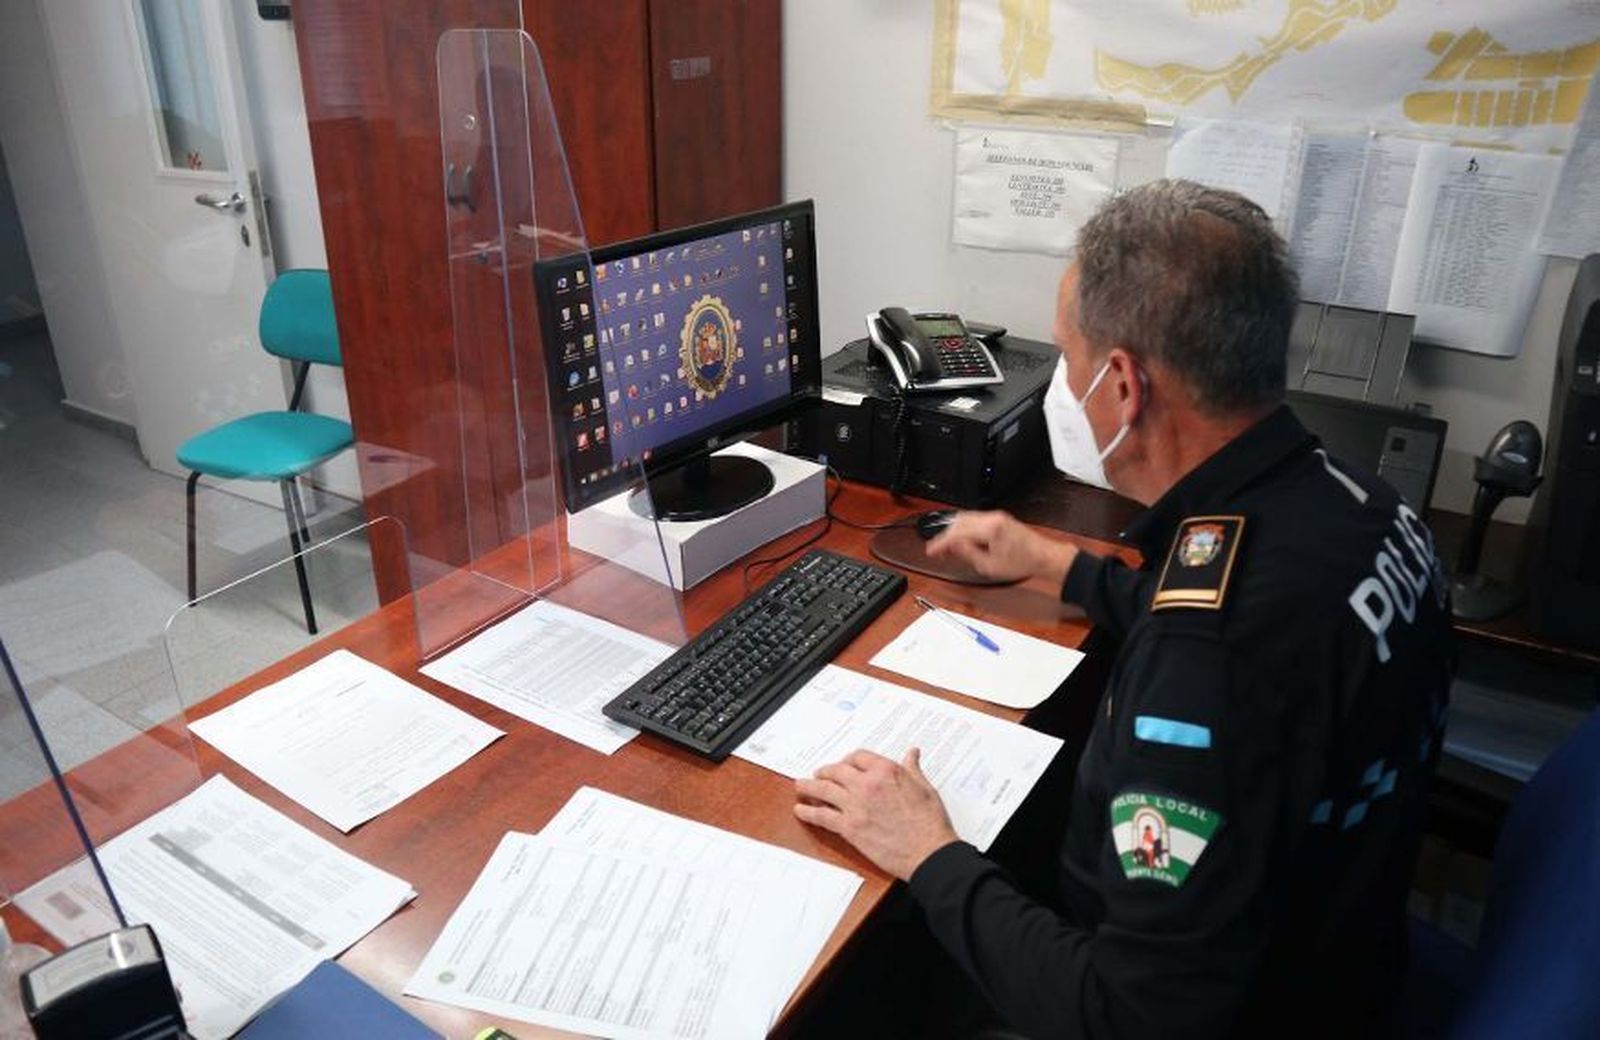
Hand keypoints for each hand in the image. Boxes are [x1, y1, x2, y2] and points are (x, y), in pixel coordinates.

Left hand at [793, 748, 959, 879]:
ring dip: (809, 786)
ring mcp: (856, 806)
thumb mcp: (925, 788)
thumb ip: (913, 769)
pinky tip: (801, 810)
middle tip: (819, 774)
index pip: (858, 757)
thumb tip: (912, 754)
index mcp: (886, 771)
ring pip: (824, 790)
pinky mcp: (850, 828)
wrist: (928, 852)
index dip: (848, 760)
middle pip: (837, 771)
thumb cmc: (930, 822)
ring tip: (801, 785)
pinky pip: (822, 816)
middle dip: (825, 771)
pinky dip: (808, 812)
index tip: (845, 764)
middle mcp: (867, 784)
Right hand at [927, 510, 1076, 584]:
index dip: (940, 542)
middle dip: (944, 536)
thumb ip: (967, 554)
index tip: (931, 550)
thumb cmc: (1023, 562)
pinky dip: (963, 528)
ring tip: (947, 547)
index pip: (956, 533)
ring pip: (964, 518)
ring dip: (953, 531)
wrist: (1043, 557)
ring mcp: (995, 516)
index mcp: (989, 529)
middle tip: (937, 550)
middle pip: (958, 522)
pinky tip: (961, 539)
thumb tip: (952, 547)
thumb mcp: (989, 566)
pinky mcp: (998, 518)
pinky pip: (974, 519)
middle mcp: (992, 518)